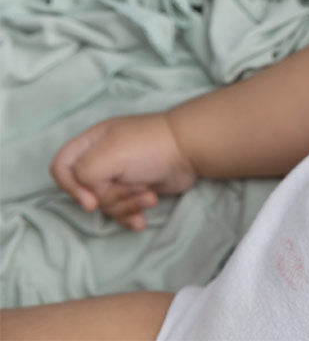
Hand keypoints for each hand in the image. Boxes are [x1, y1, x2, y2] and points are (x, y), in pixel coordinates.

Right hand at [49, 114, 196, 230]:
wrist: (190, 150)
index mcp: (91, 144)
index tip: (92, 200)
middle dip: (111, 197)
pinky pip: (122, 211)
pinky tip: (142, 222)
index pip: (61, 167)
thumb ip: (82, 175)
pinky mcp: (136, 190)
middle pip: (86, 193)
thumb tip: (90, 197)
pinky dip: (131, 216)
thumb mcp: (106, 156)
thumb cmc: (147, 147)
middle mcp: (102, 159)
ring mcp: (119, 176)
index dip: (70, 187)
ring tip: (150, 197)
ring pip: (106, 205)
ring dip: (127, 206)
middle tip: (135, 189)